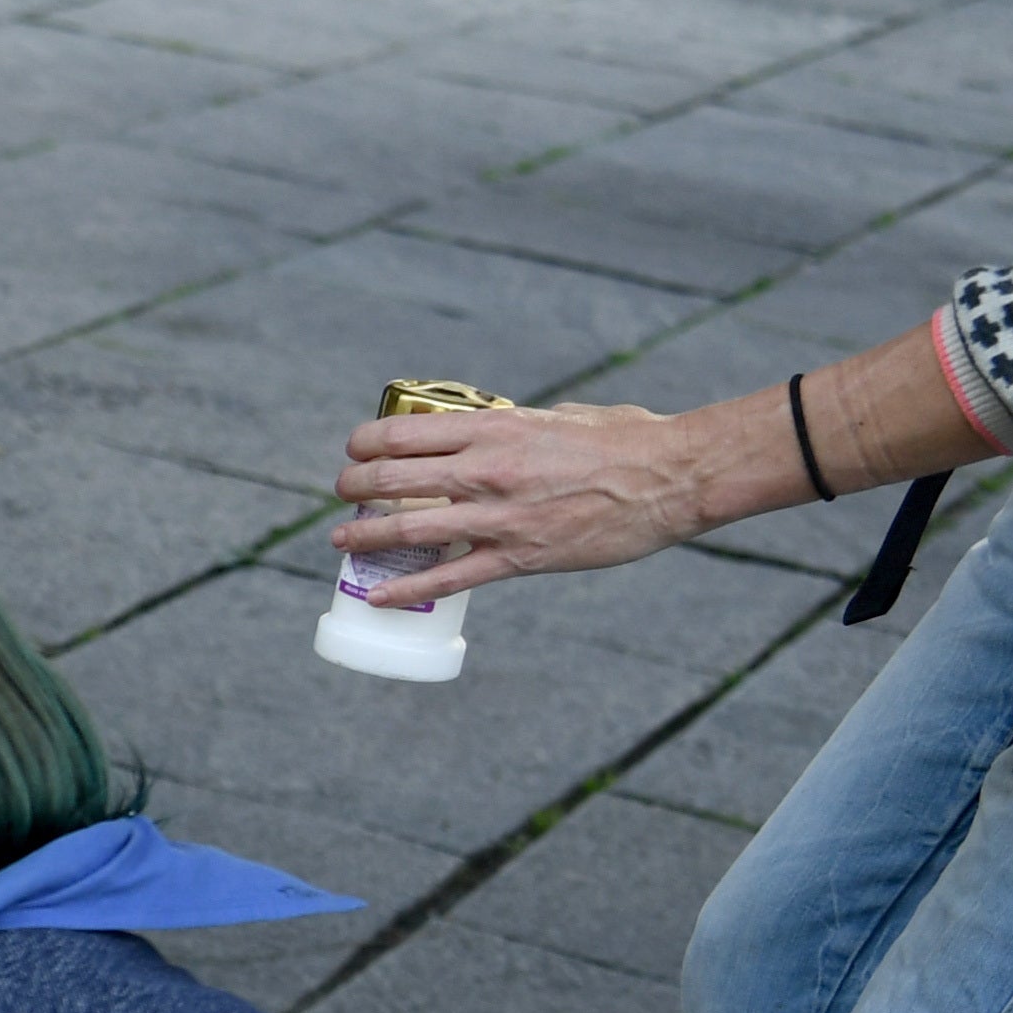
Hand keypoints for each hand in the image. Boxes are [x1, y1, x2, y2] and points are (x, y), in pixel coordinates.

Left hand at [326, 399, 735, 610]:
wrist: (672, 477)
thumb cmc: (624, 440)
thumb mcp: (560, 417)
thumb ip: (518, 425)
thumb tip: (493, 430)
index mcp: (494, 428)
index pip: (401, 433)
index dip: (365, 443)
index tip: (356, 450)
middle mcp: (486, 470)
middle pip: (391, 480)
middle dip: (354, 486)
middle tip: (342, 493)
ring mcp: (500, 517)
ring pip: (409, 530)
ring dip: (364, 537)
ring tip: (340, 541)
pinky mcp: (519, 557)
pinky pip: (449, 578)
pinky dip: (406, 589)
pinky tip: (377, 596)